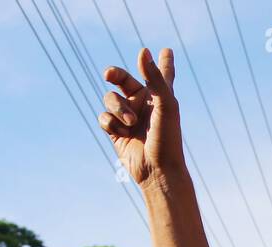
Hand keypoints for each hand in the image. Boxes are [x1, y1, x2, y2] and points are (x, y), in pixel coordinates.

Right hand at [98, 48, 183, 187]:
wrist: (157, 170)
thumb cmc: (167, 137)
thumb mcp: (165, 104)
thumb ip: (154, 77)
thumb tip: (143, 51)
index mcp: (159, 95)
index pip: (162, 74)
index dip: (163, 63)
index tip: (167, 51)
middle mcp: (143, 103)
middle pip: (121, 79)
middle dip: (113, 74)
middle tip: (108, 74)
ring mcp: (127, 117)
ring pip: (110, 98)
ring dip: (118, 108)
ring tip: (130, 122)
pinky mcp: (115, 131)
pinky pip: (104, 117)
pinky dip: (111, 123)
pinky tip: (122, 133)